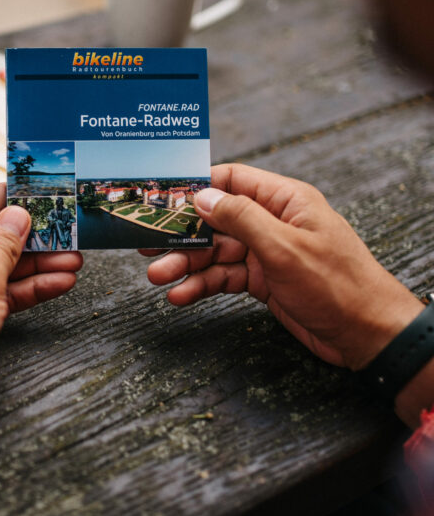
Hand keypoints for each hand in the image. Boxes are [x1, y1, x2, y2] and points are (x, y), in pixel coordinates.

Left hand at [0, 184, 81, 438]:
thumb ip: (3, 244)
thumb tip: (16, 217)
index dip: (6, 197)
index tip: (36, 192)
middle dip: (31, 235)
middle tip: (64, 230)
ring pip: (2, 266)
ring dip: (37, 264)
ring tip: (72, 258)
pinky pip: (3, 293)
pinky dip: (30, 289)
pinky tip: (57, 283)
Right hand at [143, 164, 422, 373]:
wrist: (366, 336)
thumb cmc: (338, 285)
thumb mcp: (284, 247)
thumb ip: (241, 218)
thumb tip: (203, 196)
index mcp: (284, 201)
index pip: (233, 180)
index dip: (197, 186)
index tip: (164, 196)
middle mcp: (272, 222)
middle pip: (217, 220)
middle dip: (184, 235)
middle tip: (150, 246)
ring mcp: (266, 252)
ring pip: (216, 252)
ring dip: (187, 265)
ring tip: (159, 277)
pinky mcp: (262, 280)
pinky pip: (225, 277)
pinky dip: (203, 286)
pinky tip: (182, 296)